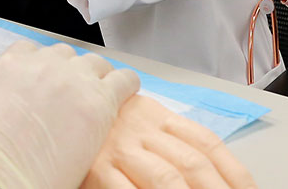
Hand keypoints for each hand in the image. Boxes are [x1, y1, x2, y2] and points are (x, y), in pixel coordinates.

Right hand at [0, 41, 139, 188]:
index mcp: (8, 64)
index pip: (29, 50)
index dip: (34, 67)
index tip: (36, 82)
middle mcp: (43, 66)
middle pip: (64, 55)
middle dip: (66, 71)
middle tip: (67, 95)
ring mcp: (73, 83)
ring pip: (96, 65)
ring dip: (97, 77)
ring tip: (98, 95)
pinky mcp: (99, 106)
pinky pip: (124, 82)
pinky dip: (127, 87)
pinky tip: (125, 97)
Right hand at [81, 96, 255, 188]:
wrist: (52, 107)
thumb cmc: (101, 126)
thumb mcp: (140, 123)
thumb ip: (170, 141)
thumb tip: (213, 172)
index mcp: (160, 118)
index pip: (208, 145)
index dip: (235, 172)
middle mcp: (143, 130)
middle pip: (192, 165)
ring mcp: (118, 150)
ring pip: (165, 178)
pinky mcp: (95, 167)